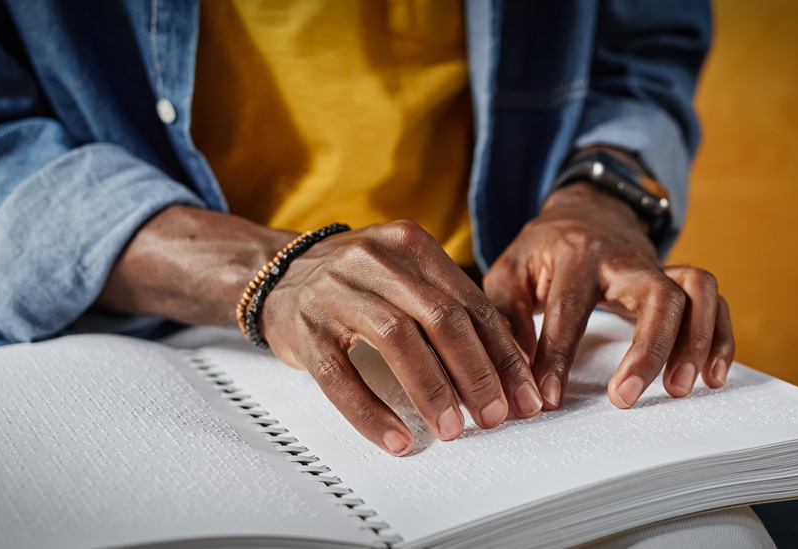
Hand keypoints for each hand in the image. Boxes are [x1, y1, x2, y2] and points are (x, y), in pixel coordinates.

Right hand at [261, 220, 542, 455]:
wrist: (275, 272)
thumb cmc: (353, 282)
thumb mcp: (405, 275)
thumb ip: (451, 308)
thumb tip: (507, 365)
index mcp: (409, 245)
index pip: (470, 304)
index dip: (503, 355)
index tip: (523, 394)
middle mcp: (374, 261)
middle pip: (441, 319)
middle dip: (476, 374)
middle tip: (494, 415)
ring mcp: (335, 292)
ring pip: (397, 341)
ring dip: (431, 390)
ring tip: (451, 428)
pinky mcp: (304, 329)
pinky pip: (341, 377)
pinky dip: (371, 412)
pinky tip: (395, 437)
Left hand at [483, 182, 733, 409]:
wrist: (586, 208)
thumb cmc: (544, 249)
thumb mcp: (510, 271)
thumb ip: (509, 318)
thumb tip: (516, 372)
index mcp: (576, 254)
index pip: (570, 310)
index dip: (557, 357)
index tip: (549, 398)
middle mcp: (625, 257)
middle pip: (657, 296)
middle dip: (647, 351)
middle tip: (625, 398)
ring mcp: (659, 265)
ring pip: (697, 291)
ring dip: (697, 342)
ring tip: (679, 388)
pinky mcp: (679, 278)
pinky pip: (716, 300)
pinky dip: (721, 337)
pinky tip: (713, 375)